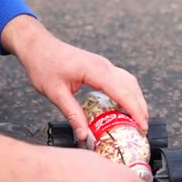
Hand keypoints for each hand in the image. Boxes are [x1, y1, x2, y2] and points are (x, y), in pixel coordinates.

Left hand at [1, 15, 148, 139]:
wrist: (38, 46)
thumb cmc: (44, 65)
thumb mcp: (56, 93)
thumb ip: (72, 115)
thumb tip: (84, 135)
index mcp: (95, 71)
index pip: (122, 92)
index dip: (134, 110)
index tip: (141, 126)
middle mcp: (104, 66)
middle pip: (131, 87)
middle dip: (140, 108)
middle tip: (143, 128)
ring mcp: (104, 65)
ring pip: (129, 82)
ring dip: (137, 100)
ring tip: (139, 119)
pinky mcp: (101, 67)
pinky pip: (122, 80)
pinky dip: (129, 93)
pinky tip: (127, 105)